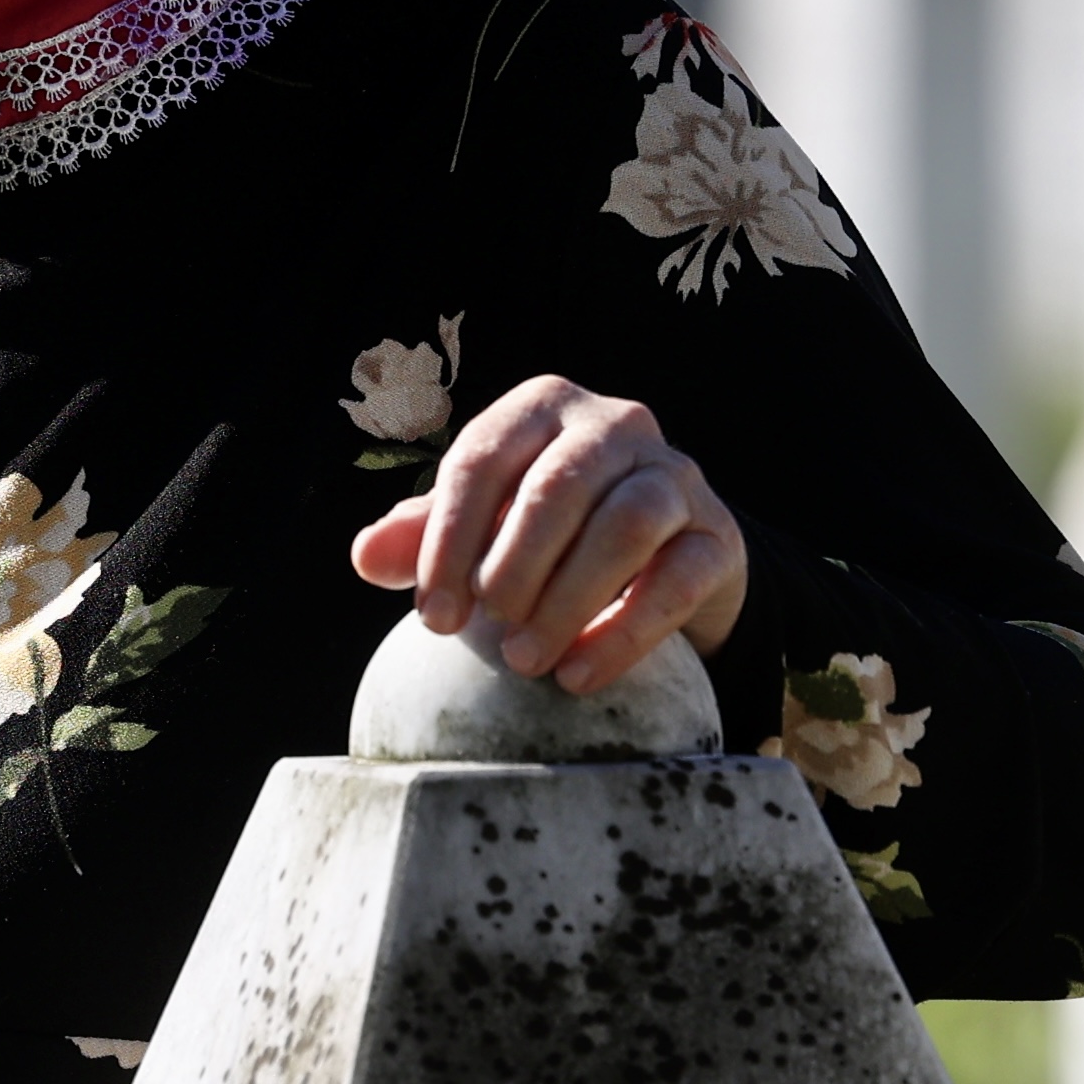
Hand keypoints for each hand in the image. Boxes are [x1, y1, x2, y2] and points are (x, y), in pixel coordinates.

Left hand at [350, 376, 747, 694]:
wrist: (660, 554)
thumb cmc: (547, 531)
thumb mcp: (481, 524)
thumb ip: (423, 535)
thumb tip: (365, 555)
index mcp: (542, 407)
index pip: (482, 460)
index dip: (448, 541)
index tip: (434, 616)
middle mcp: (615, 425)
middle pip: (556, 489)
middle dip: (511, 570)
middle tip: (486, 635)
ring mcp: (676, 476)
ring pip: (624, 526)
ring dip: (566, 601)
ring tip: (526, 661)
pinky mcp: (718, 537)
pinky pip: (676, 582)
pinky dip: (623, 634)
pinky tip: (580, 675)